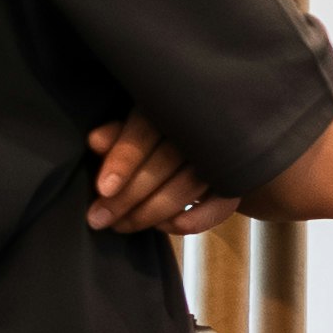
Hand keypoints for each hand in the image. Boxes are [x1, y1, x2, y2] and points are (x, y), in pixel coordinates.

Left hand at [84, 115, 227, 236]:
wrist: (215, 143)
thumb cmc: (163, 135)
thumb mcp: (138, 128)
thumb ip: (118, 136)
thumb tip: (95, 142)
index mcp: (169, 105)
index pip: (145, 131)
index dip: (123, 160)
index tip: (102, 189)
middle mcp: (200, 125)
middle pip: (165, 162)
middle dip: (129, 196)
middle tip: (101, 219)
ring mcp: (223, 154)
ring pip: (187, 186)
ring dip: (151, 213)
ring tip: (121, 226)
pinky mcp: (236, 182)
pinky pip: (218, 208)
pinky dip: (191, 222)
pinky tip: (163, 227)